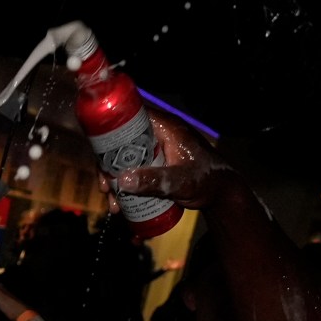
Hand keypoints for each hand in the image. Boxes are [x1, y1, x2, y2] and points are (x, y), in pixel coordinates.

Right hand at [109, 111, 234, 209]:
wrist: (221, 192)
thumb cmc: (207, 180)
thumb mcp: (180, 181)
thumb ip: (154, 181)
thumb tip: (122, 181)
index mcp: (164, 127)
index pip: (130, 116)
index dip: (110, 130)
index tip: (99, 153)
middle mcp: (157, 135)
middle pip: (122, 142)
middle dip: (109, 166)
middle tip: (105, 187)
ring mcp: (156, 150)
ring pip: (125, 160)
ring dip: (116, 181)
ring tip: (114, 203)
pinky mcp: (156, 164)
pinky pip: (134, 170)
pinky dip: (126, 185)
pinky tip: (121, 204)